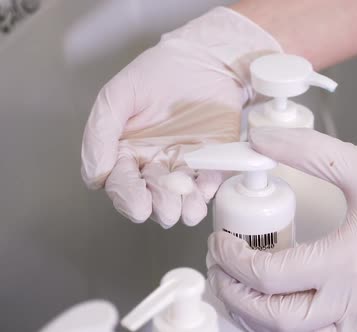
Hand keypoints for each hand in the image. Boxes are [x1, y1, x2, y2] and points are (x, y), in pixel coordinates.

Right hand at [81, 8, 280, 226]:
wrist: (205, 59)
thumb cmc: (158, 73)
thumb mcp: (120, 94)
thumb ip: (101, 131)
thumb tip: (95, 176)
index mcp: (125, 152)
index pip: (120, 185)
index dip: (127, 198)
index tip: (138, 204)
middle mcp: (153, 165)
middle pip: (151, 199)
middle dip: (159, 206)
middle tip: (168, 206)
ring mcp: (183, 167)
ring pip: (180, 200)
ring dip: (184, 208)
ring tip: (189, 207)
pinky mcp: (212, 163)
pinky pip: (209, 184)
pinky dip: (208, 190)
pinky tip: (206, 187)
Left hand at [207, 128, 356, 330]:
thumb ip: (305, 150)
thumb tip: (261, 140)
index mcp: (346, 262)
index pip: (268, 276)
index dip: (233, 259)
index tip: (222, 239)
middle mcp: (352, 298)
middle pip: (273, 320)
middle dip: (235, 296)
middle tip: (221, 268)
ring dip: (257, 318)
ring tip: (240, 287)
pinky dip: (287, 325)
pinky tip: (277, 302)